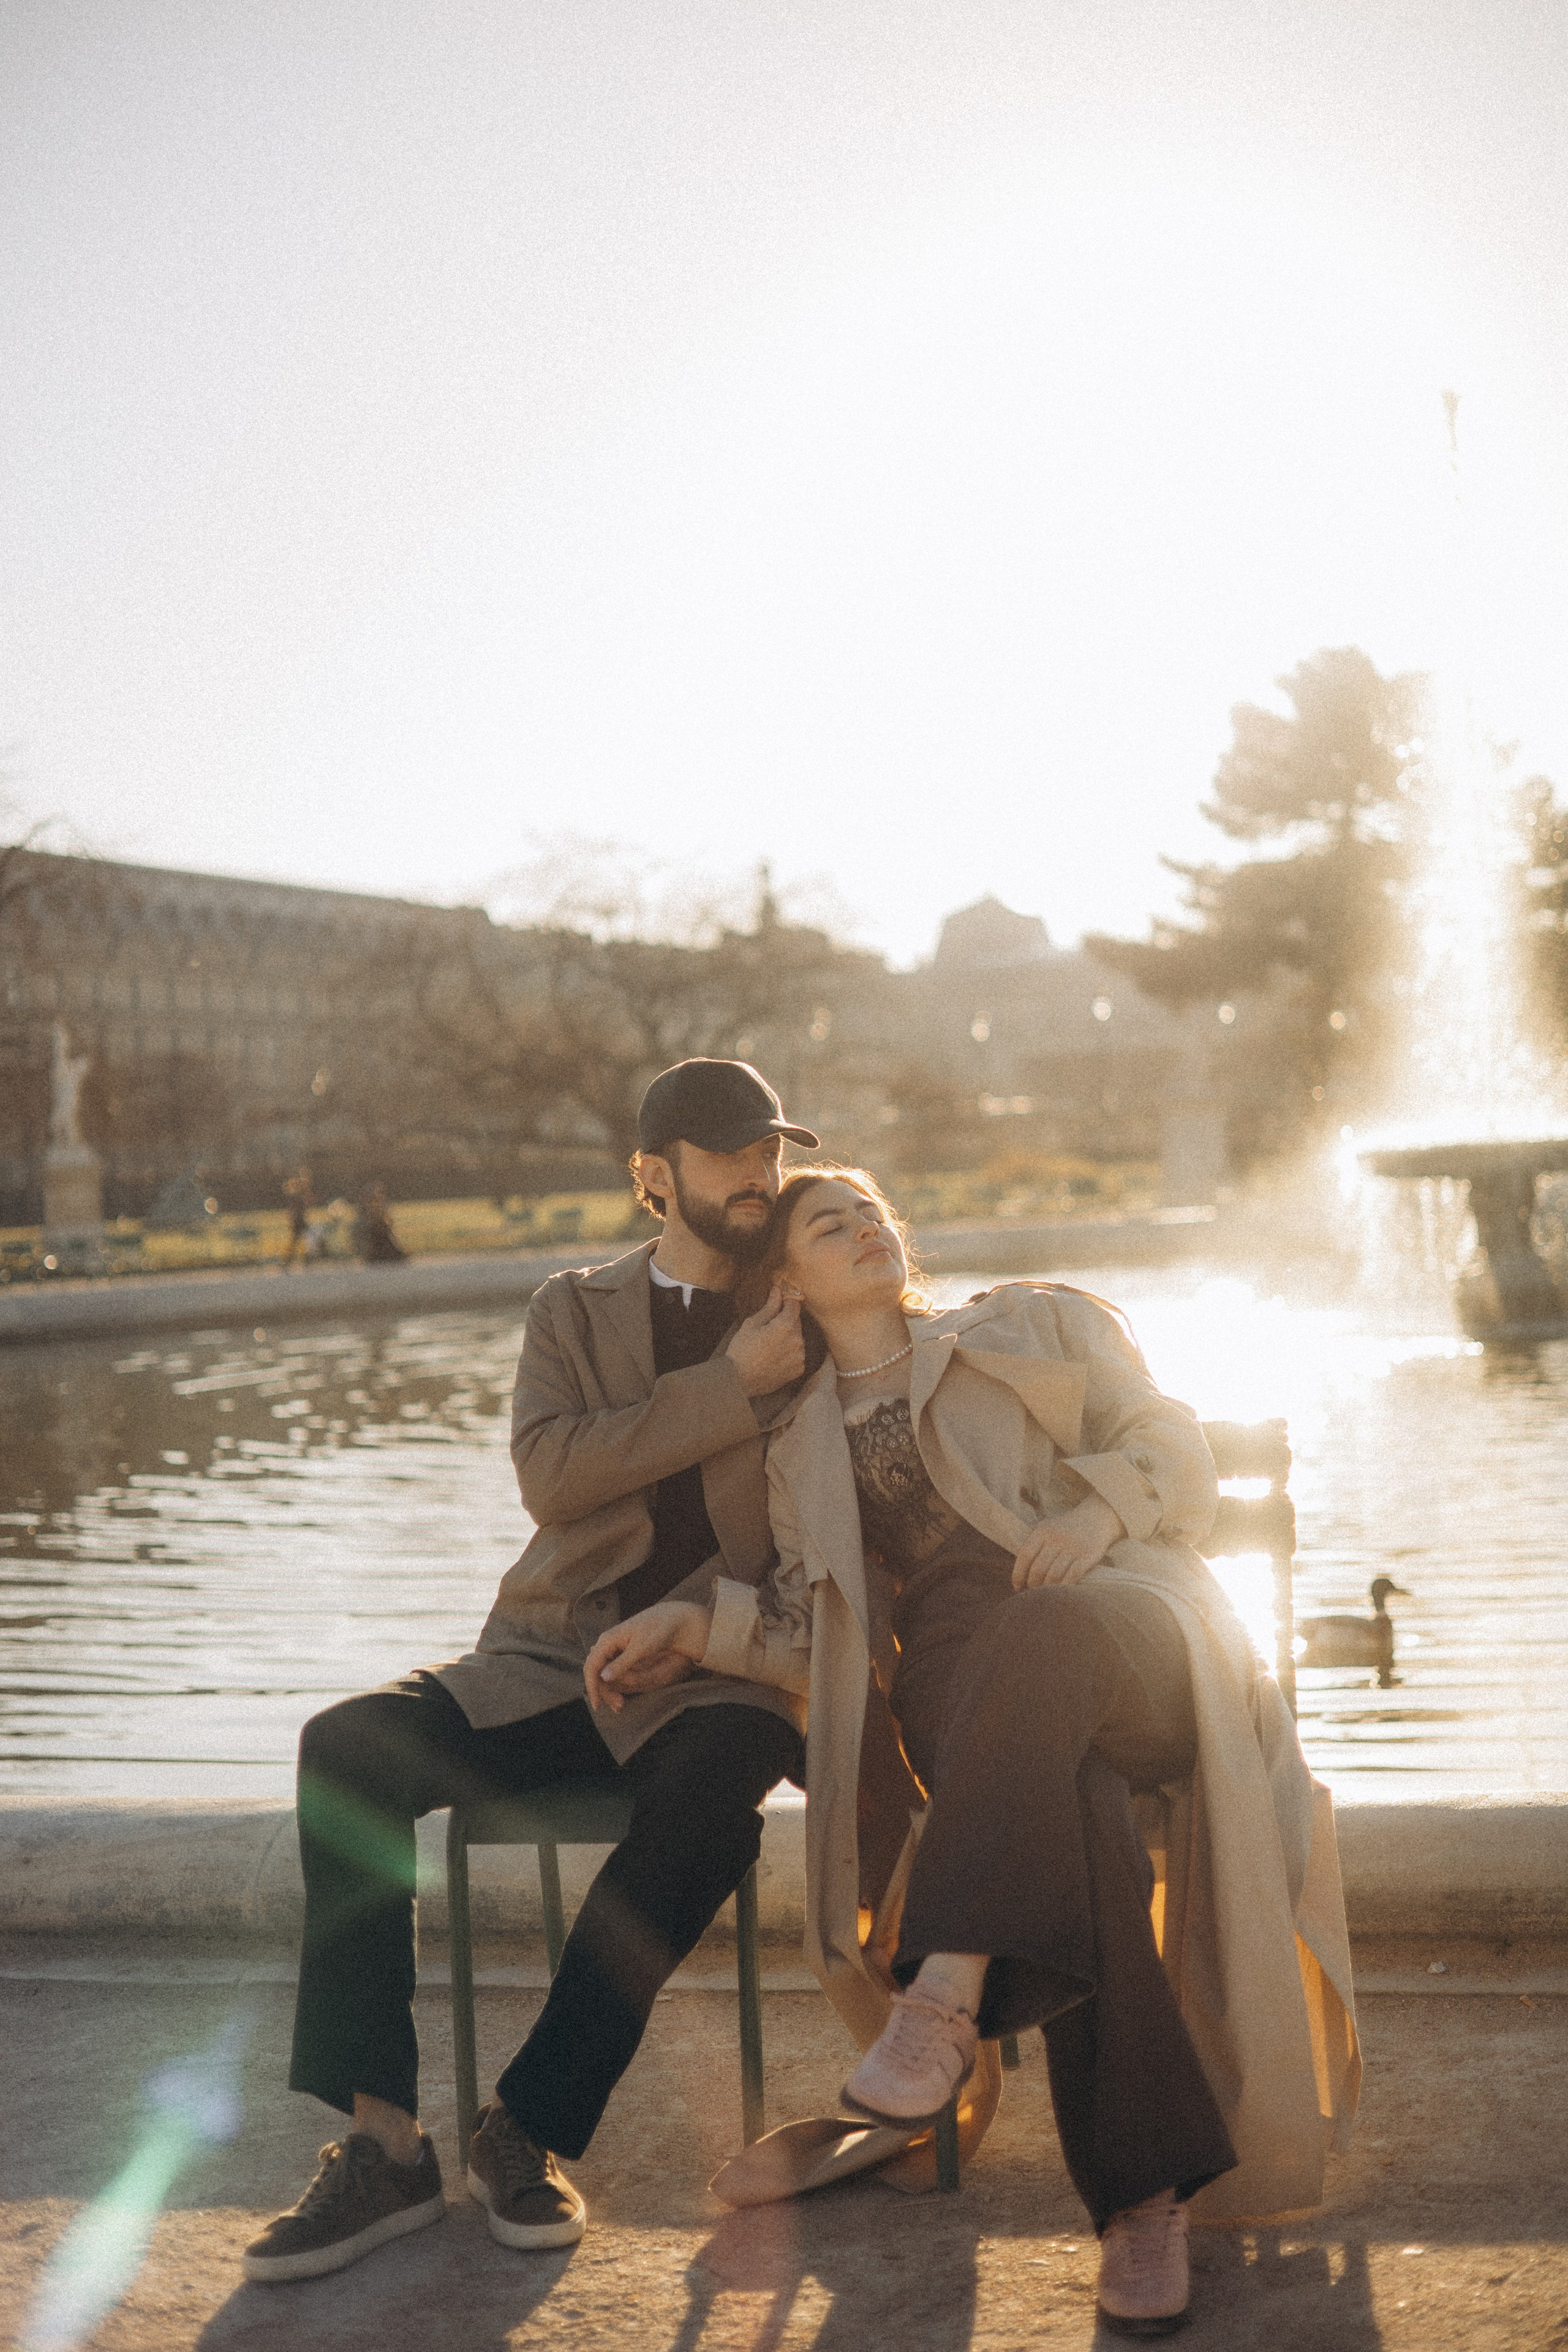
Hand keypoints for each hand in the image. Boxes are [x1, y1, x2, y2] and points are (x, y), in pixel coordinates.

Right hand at [584, 1601, 712, 1712]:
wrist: (671, 1619)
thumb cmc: (658, 1630)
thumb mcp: (641, 1649)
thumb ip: (622, 1663)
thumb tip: (604, 1677)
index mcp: (608, 1639)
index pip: (591, 1666)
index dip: (592, 1686)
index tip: (598, 1704)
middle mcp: (607, 1643)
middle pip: (596, 1672)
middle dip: (604, 1691)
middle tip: (618, 1707)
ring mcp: (613, 1647)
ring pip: (603, 1673)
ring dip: (610, 1690)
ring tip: (621, 1705)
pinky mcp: (621, 1652)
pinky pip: (612, 1670)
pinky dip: (616, 1683)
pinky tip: (622, 1695)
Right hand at [725, 1285, 804, 1396]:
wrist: (739, 1380)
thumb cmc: (742, 1350)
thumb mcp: (752, 1324)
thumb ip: (770, 1306)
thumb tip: (778, 1290)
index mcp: (786, 1326)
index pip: (795, 1304)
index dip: (786, 1302)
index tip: (778, 1304)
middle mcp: (797, 1340)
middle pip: (797, 1322)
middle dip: (785, 1321)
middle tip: (767, 1329)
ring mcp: (799, 1356)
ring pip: (797, 1339)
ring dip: (788, 1338)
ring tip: (769, 1346)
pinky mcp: (799, 1369)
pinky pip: (797, 1354)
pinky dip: (789, 1353)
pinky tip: (774, 1357)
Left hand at [1012, 1496, 1125, 1590]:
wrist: (1096, 1518)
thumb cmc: (1066, 1528)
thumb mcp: (1047, 1528)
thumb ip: (1034, 1544)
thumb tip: (1020, 1571)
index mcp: (1042, 1531)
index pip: (1025, 1555)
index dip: (1018, 1574)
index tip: (1017, 1586)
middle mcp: (1056, 1538)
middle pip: (1038, 1568)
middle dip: (1033, 1584)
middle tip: (1033, 1591)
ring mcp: (1072, 1548)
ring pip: (1053, 1575)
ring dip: (1047, 1589)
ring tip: (1045, 1594)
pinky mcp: (1087, 1556)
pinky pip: (1072, 1576)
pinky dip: (1064, 1587)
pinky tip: (1060, 1592)